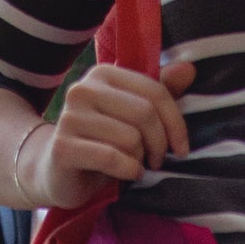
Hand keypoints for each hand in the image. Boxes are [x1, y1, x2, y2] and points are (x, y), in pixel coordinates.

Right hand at [17, 58, 193, 208]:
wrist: (55, 172)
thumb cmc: (101, 143)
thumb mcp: (132, 117)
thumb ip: (158, 93)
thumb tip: (189, 69)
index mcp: (103, 74)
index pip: (154, 91)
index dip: (176, 123)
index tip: (181, 148)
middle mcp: (83, 89)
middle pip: (144, 114)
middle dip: (159, 144)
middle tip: (156, 160)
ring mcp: (70, 117)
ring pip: (130, 138)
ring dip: (141, 159)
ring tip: (134, 165)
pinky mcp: (63, 147)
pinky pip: (113, 158)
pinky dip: (129, 171)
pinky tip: (127, 174)